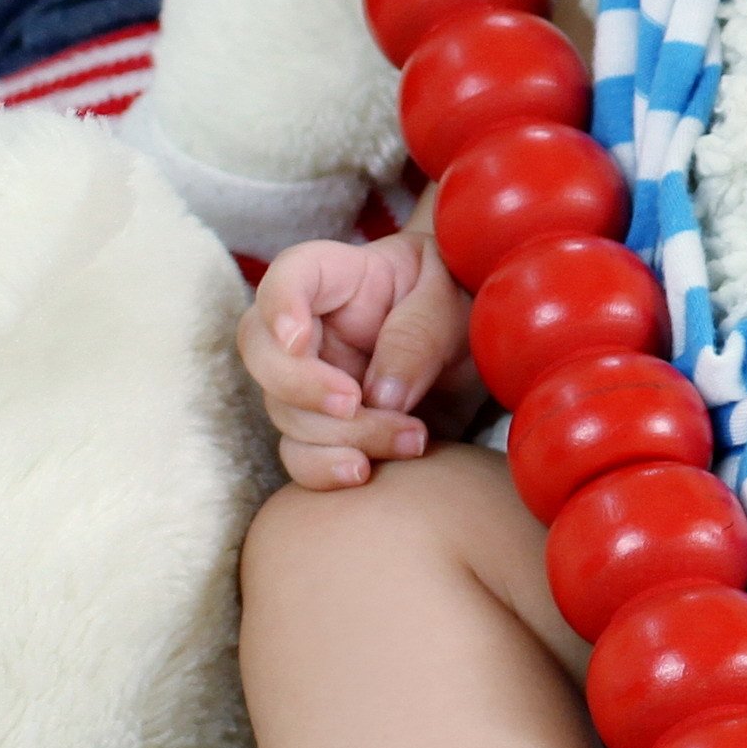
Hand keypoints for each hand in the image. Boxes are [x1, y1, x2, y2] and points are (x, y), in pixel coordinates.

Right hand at [238, 229, 472, 488]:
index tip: (297, 338)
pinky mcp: (327, 429)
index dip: (278, 304)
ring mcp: (313, 381)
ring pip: (286, 414)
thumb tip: (380, 397)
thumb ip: (418, 337)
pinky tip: (364, 472)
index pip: (289, 274)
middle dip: (301, 386)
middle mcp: (314, 329)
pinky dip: (325, 470)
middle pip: (262, 352)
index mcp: (343, 277)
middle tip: (353, 403)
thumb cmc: (464, 305)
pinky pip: (301, 456)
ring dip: (342, 435)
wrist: (484, 351)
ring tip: (414, 437)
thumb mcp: (455, 304)